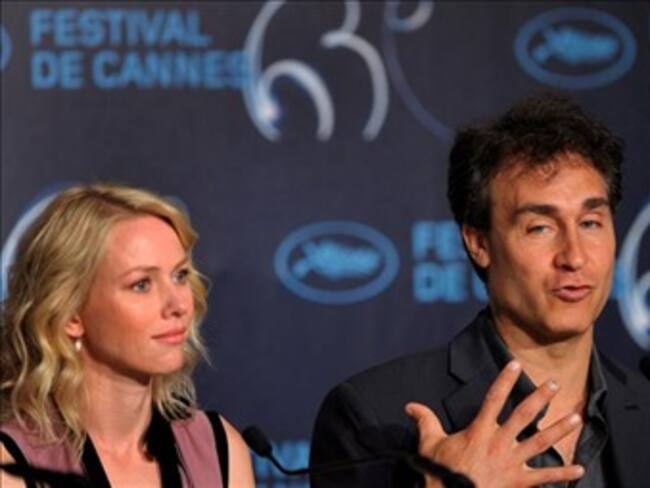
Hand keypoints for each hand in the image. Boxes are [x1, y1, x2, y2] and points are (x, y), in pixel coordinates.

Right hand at [405, 360, 583, 487]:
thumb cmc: (441, 473)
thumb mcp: (430, 444)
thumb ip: (425, 421)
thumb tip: (409, 405)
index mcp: (479, 430)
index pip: (494, 398)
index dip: (504, 380)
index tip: (515, 364)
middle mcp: (499, 442)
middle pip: (523, 415)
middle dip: (540, 398)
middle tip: (553, 383)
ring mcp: (511, 462)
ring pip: (540, 442)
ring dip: (560, 430)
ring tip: (576, 418)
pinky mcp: (519, 482)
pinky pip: (544, 477)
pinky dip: (562, 474)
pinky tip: (579, 469)